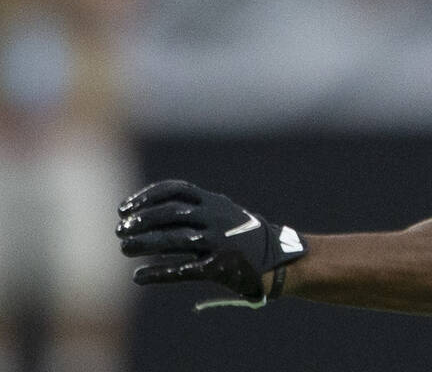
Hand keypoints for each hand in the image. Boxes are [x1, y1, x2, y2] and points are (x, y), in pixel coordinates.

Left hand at [116, 179, 305, 304]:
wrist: (277, 259)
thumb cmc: (239, 235)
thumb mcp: (221, 213)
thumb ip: (191, 211)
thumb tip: (143, 214)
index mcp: (214, 202)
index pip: (175, 190)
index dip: (146, 197)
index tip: (124, 208)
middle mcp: (216, 218)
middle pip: (171, 214)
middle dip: (142, 220)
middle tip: (120, 230)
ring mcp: (219, 242)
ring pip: (174, 240)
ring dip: (145, 243)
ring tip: (124, 248)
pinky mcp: (219, 267)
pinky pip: (184, 269)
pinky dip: (159, 272)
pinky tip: (139, 276)